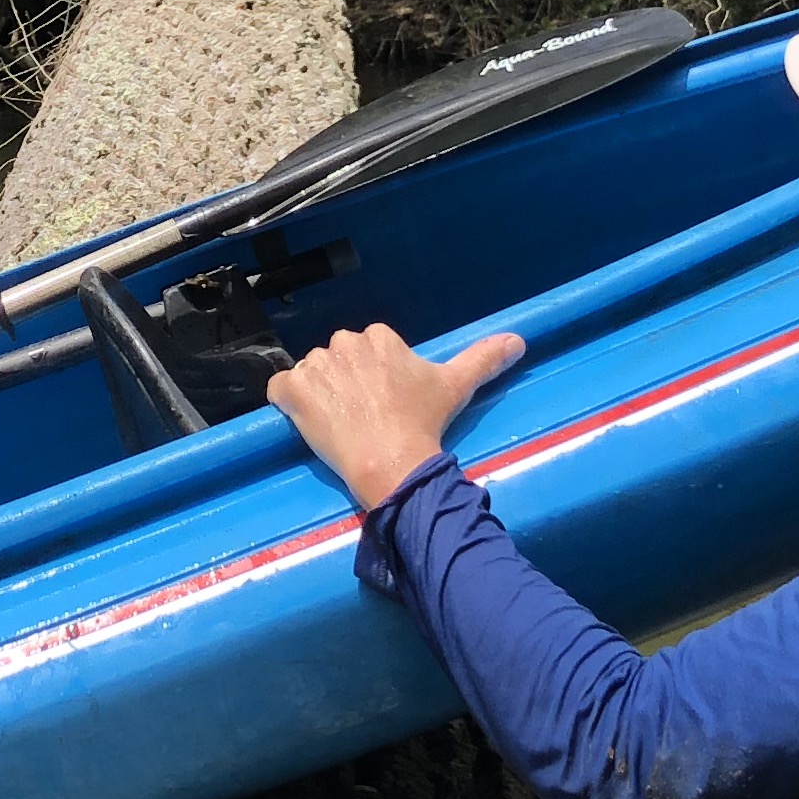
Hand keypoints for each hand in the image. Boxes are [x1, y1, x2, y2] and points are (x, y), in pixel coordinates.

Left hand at [267, 323, 526, 511]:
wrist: (392, 462)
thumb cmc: (424, 424)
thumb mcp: (457, 386)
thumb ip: (485, 358)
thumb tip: (519, 341)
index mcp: (380, 336)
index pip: (368, 350)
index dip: (373, 378)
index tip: (384, 402)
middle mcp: (345, 343)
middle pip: (338, 360)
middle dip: (345, 384)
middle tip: (364, 416)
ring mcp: (316, 366)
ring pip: (311, 374)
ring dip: (320, 395)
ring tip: (341, 424)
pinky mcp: (292, 391)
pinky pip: (279, 390)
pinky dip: (288, 404)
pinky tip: (308, 423)